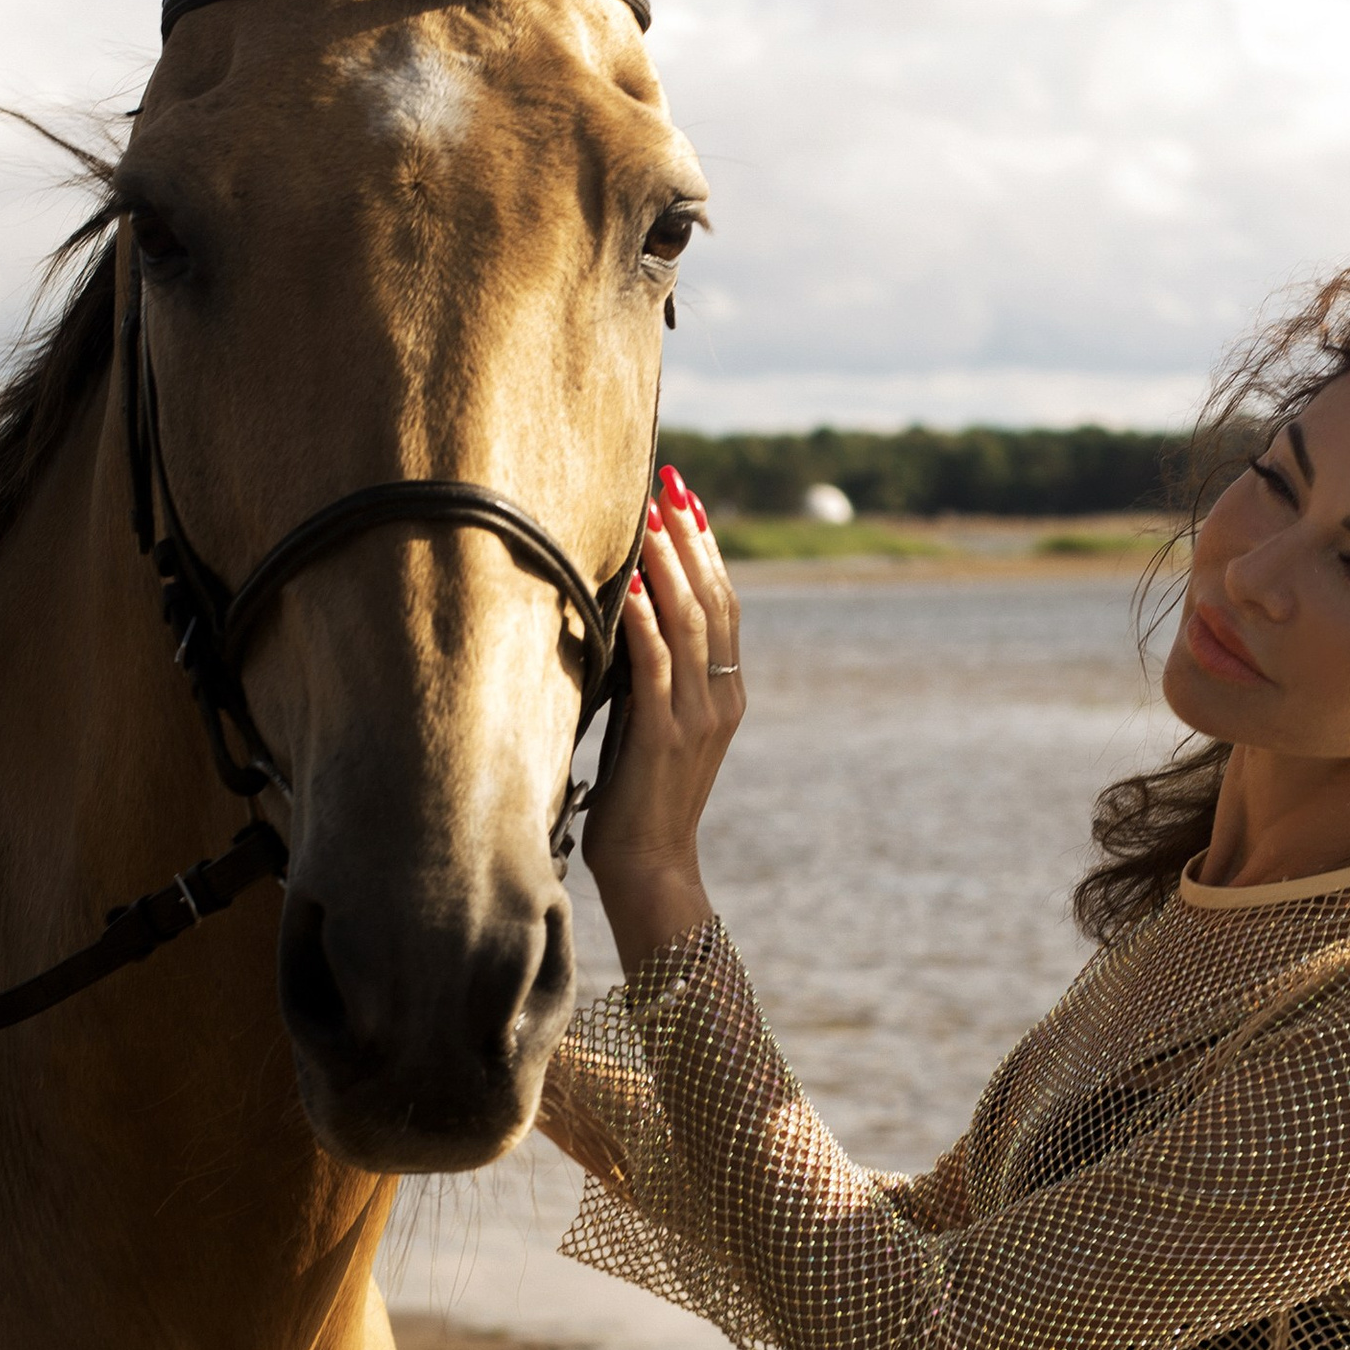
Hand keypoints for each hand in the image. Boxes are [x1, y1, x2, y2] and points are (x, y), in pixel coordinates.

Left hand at [580, 462, 745, 966]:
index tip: (684, 497)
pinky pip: (658, 668)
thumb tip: (623, 612)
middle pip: (713, 600)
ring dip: (668, 565)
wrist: (649, 867)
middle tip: (668, 483)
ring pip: (690, 624)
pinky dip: (646, 622)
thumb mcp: (650, 723)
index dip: (705, 547)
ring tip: (647, 516)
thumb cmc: (637, 799)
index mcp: (725, 693)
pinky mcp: (665, 739)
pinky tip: (632, 586)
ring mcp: (699, 718)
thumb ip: (649, 675)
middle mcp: (722, 698)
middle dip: (689, 537)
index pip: (722, 604)